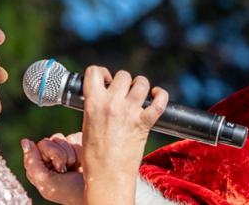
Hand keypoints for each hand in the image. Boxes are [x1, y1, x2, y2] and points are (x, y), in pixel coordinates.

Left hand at [22, 133, 83, 204]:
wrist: (98, 190)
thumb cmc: (70, 191)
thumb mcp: (46, 182)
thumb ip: (32, 163)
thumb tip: (25, 141)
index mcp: (41, 168)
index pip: (35, 150)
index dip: (45, 157)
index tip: (55, 169)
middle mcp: (52, 159)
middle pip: (46, 142)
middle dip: (58, 155)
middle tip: (65, 169)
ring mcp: (66, 152)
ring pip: (60, 138)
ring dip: (70, 154)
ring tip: (76, 167)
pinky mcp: (79, 145)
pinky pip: (73, 136)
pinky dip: (79, 148)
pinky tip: (83, 160)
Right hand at [81, 66, 168, 204]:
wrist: (107, 176)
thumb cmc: (94, 156)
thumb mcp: (87, 124)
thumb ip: (95, 106)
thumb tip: (103, 97)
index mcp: (93, 103)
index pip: (94, 71)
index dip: (101, 73)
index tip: (105, 81)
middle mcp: (112, 104)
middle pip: (123, 75)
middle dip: (123, 81)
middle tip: (123, 93)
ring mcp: (130, 112)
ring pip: (141, 83)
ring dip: (141, 86)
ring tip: (139, 94)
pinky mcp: (144, 122)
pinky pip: (159, 101)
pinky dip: (161, 96)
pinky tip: (157, 96)